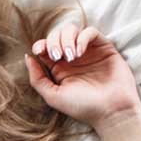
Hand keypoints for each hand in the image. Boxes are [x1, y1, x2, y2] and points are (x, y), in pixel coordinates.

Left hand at [23, 22, 140, 128]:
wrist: (111, 111)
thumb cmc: (83, 107)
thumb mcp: (53, 96)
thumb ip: (37, 78)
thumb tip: (28, 57)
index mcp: (59, 68)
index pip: (45, 47)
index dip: (40, 44)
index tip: (39, 51)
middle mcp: (73, 58)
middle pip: (56, 35)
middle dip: (53, 42)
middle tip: (58, 56)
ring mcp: (88, 51)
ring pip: (72, 30)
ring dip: (66, 39)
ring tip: (70, 56)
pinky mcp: (104, 47)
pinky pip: (90, 32)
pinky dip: (82, 38)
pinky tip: (79, 52)